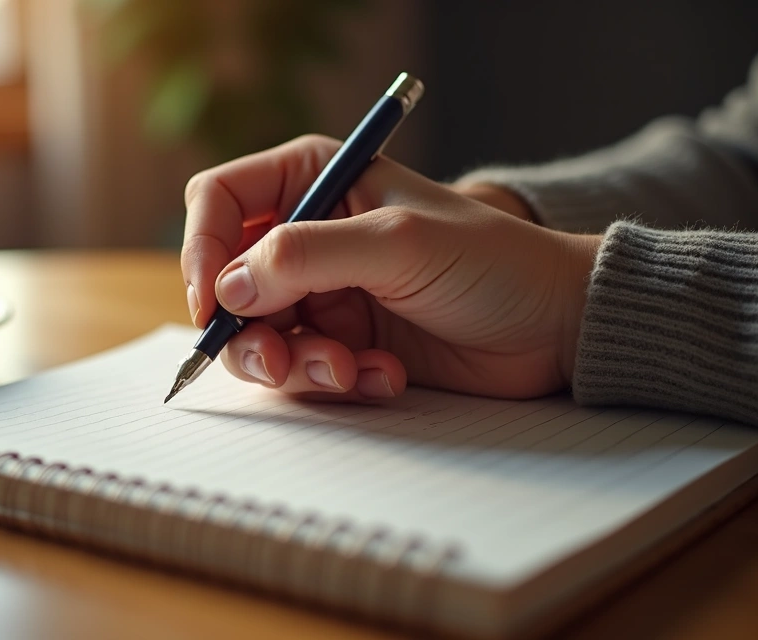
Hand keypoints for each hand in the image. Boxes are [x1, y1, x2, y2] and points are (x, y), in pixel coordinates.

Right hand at [181, 134, 600, 400]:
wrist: (554, 326)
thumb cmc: (492, 262)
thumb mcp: (397, 244)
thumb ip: (306, 256)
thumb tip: (226, 288)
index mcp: (316, 179)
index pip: (220, 201)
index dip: (203, 250)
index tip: (212, 303)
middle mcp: (309, 234)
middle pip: (225, 281)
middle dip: (247, 329)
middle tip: (279, 363)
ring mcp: (323, 292)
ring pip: (258, 334)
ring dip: (294, 365)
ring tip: (347, 371)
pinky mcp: (343, 341)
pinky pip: (301, 370)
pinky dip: (334, 381)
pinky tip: (383, 374)